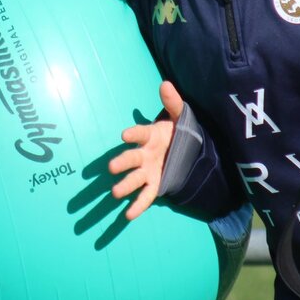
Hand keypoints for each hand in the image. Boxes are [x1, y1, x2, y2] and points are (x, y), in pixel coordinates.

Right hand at [108, 81, 183, 220]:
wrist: (188, 149)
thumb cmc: (179, 131)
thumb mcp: (180, 116)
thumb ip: (173, 102)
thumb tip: (165, 83)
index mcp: (150, 136)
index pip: (141, 133)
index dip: (134, 133)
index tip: (124, 134)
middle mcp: (145, 154)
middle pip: (131, 158)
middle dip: (122, 162)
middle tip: (111, 167)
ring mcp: (148, 171)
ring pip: (134, 179)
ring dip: (124, 186)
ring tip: (114, 193)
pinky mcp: (155, 184)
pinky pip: (145, 196)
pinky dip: (137, 206)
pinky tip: (128, 215)